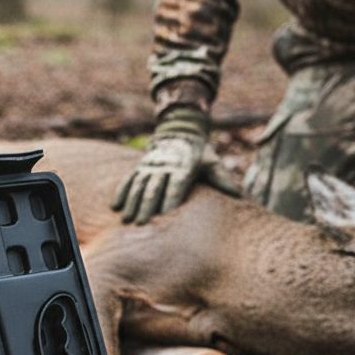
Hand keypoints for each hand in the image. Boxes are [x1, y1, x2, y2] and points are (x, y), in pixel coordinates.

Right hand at [112, 107, 238, 224]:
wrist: (180, 129)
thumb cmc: (200, 151)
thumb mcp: (212, 161)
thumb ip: (221, 178)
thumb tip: (238, 194)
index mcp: (183, 166)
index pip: (176, 184)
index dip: (171, 198)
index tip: (166, 214)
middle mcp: (164, 166)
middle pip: (154, 188)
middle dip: (147, 206)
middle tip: (142, 225)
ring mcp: (150, 166)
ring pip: (139, 185)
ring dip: (132, 203)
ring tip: (128, 220)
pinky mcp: (140, 166)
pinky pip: (128, 180)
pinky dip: (122, 192)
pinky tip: (116, 206)